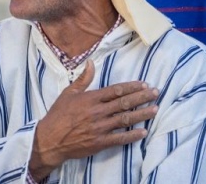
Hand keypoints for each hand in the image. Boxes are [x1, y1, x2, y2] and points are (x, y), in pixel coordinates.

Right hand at [29, 67, 157, 178]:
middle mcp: (98, 112)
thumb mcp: (68, 93)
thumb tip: (90, 62)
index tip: (144, 85)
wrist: (50, 140)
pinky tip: (143, 132)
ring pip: (125, 119)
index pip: (116, 91)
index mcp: (91, 99)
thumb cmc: (58, 115)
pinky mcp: (100, 143)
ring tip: (155, 110)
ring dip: (141, 114)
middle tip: (156, 94)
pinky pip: (119, 138)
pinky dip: (132, 135)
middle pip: (124, 103)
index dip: (131, 87)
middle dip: (142, 98)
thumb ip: (83, 79)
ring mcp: (100, 128)